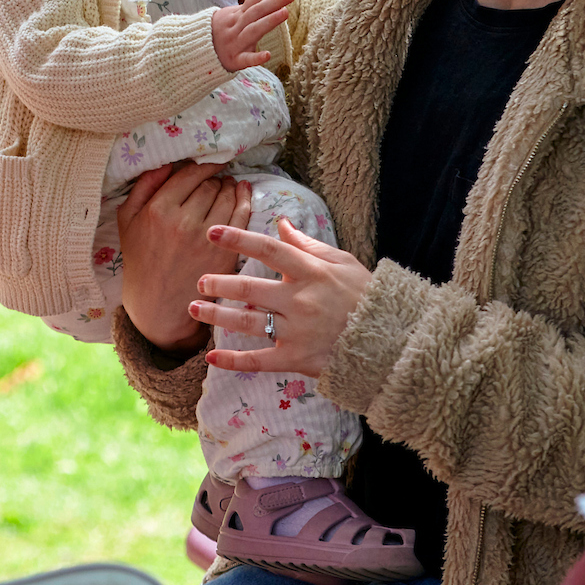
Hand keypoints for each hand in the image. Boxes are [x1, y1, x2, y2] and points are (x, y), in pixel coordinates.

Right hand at [114, 159, 251, 350]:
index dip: (201, 166)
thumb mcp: (127, 222)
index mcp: (157, 211)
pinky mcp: (224, 253)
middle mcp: (183, 221)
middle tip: (217, 177)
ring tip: (229, 185)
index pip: (188, 175)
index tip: (207, 164)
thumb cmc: (141, 262)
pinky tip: (244, 193)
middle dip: (215, 178)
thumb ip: (143, 188)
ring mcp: (206, 238)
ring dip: (230, 187)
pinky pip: (241, 217)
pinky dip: (245, 200)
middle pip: (209, 185)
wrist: (156, 308)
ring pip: (227, 197)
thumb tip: (165, 164)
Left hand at [189, 218, 374, 377]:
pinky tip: (211, 357)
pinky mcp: (296, 359)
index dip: (238, 239)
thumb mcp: (343, 263)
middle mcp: (300, 299)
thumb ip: (308, 245)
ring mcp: (296, 331)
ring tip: (194, 309)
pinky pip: (258, 360)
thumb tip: (281, 224)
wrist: (390, 342)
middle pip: (250, 287)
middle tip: (200, 280)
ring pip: (247, 321)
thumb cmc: (367, 297)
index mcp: (311, 272)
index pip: (268, 249)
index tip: (212, 233)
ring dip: (217, 316)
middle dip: (220, 283)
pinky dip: (233, 360)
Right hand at [211, 0, 296, 71]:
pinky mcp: (233, 61)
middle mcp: (236, 26)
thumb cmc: (220, 32)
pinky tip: (267, 55)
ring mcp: (234, 43)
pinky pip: (245, 59)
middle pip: (256, 11)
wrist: (196, 50)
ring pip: (252, 31)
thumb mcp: (230, 16)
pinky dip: (255, 58)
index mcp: (237, 14)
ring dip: (268, 21)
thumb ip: (249, 9)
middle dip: (275, 1)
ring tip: (285, 12)